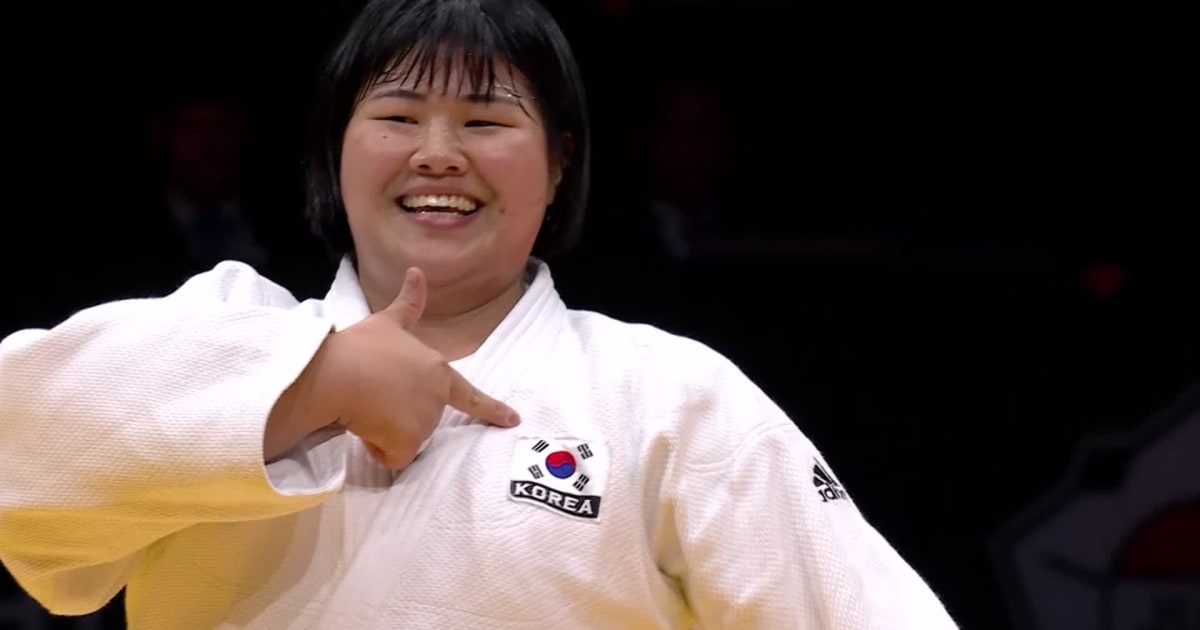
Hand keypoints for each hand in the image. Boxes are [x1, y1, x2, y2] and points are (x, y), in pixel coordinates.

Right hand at [318, 267, 518, 469]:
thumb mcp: (386, 322)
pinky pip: (393, 458)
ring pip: (404, 441)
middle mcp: (438, 396)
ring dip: (384, 431)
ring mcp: (427, 420)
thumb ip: (409, 304)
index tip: (513, 419)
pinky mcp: (410, 442)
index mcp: (437, 369)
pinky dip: (377, 449)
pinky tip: (364, 423)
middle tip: (372, 395)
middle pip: (421, 421)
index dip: (492, 409)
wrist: (338, 372)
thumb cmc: (358, 347)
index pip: (469, 394)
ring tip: (365, 405)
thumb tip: (417, 270)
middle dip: (396, 416)